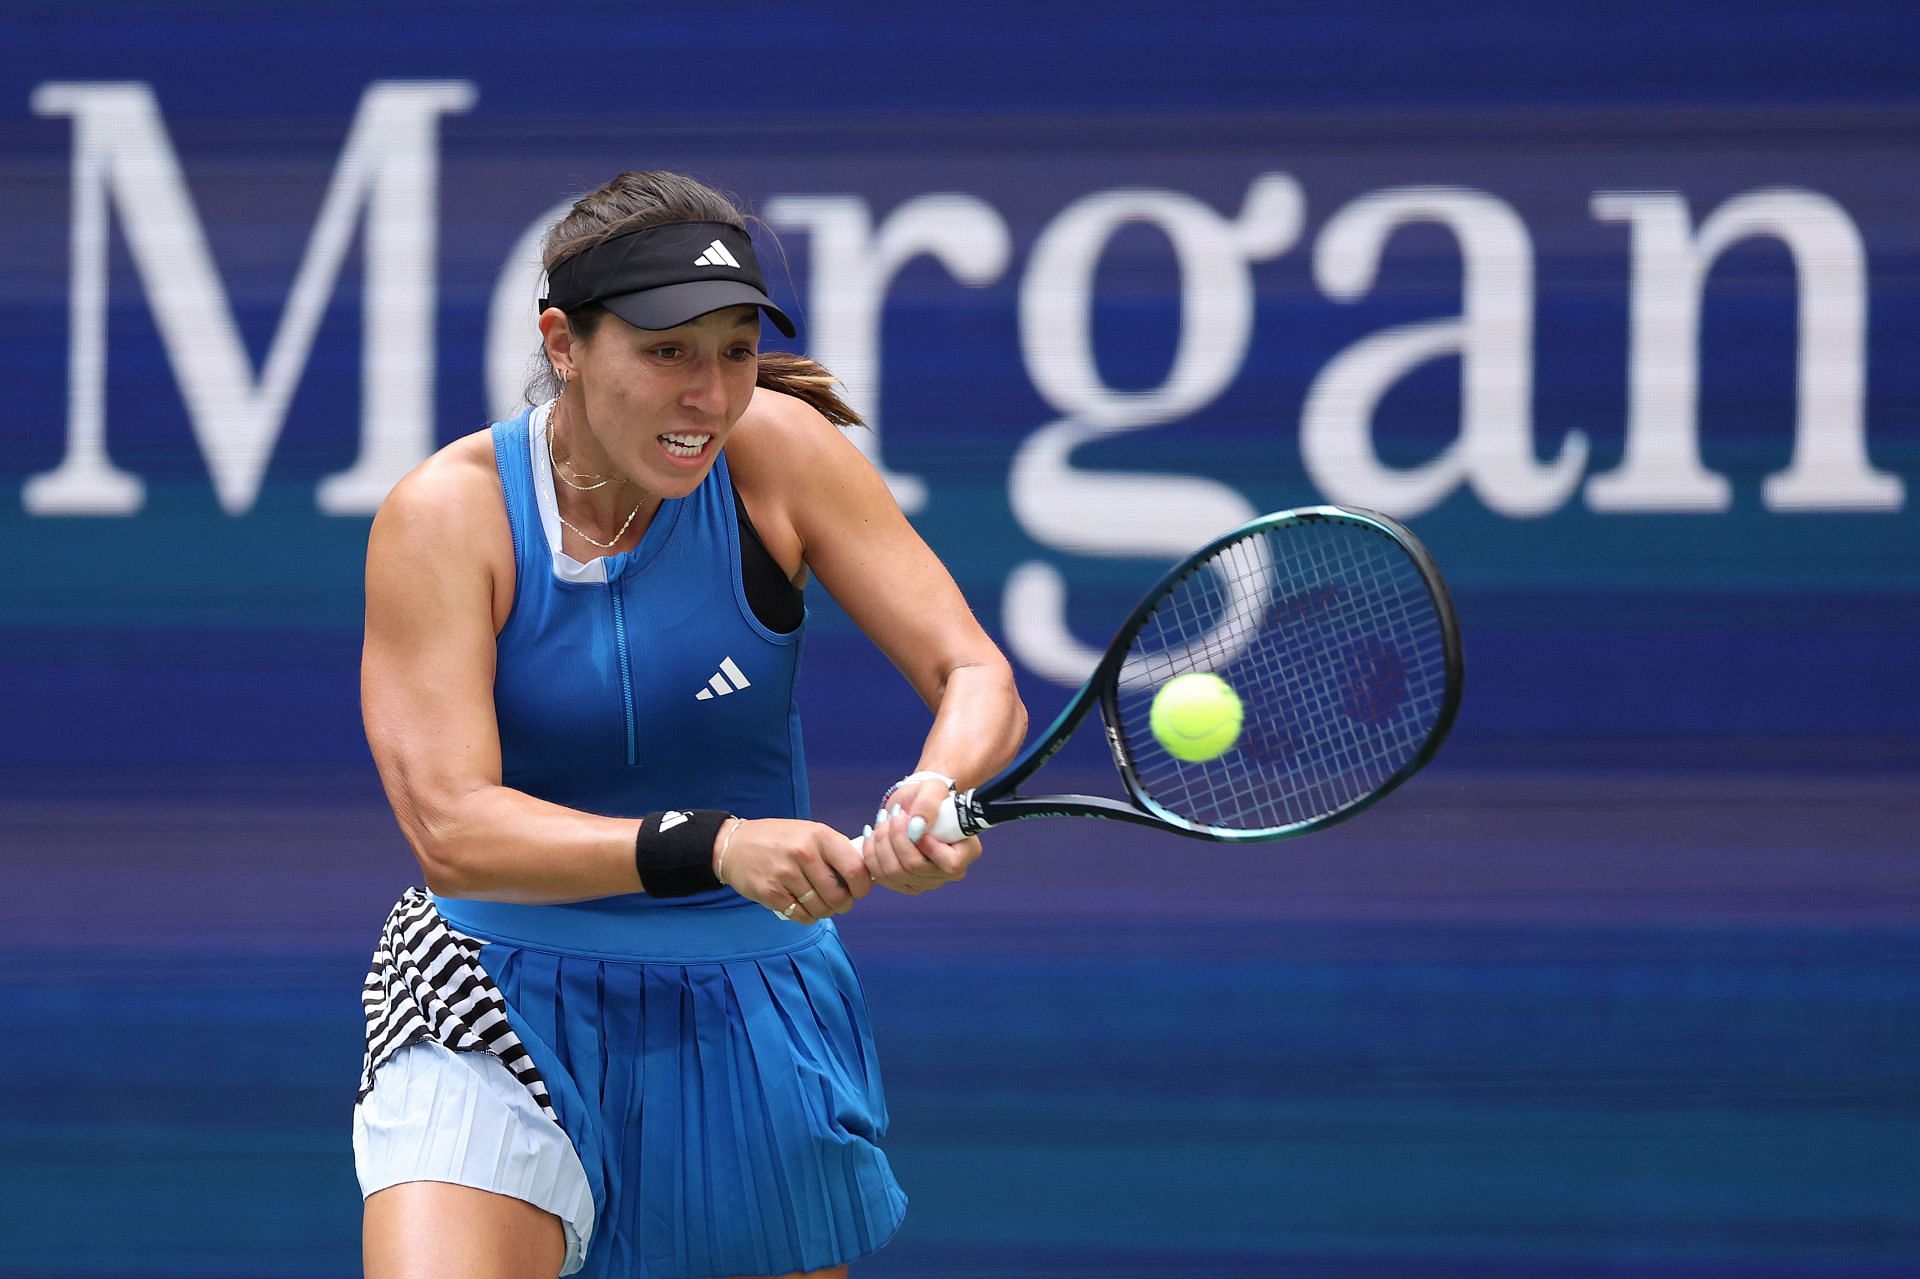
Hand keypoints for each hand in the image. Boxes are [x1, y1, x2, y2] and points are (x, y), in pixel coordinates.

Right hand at [717, 818, 872, 922]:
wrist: (735, 845)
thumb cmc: (779, 840)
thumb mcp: (810, 833)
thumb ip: (836, 851)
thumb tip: (864, 875)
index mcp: (820, 835)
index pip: (855, 869)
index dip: (862, 887)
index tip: (859, 891)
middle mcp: (804, 853)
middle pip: (838, 896)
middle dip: (842, 904)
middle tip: (837, 901)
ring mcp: (785, 874)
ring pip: (820, 908)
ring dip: (823, 911)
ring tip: (817, 902)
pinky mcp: (770, 893)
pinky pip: (800, 915)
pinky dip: (806, 916)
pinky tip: (801, 906)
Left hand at [861, 777, 981, 895]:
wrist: (915, 803)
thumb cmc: (928, 795)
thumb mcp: (932, 789)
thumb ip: (928, 804)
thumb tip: (916, 826)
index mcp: (966, 853)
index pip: (950, 864)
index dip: (928, 845)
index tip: (915, 821)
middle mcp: (949, 873)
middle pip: (914, 868)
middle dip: (896, 837)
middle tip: (893, 815)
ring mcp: (926, 882)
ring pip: (893, 873)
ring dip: (881, 844)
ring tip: (883, 821)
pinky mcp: (904, 884)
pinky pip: (881, 877)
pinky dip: (871, 854)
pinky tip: (872, 835)